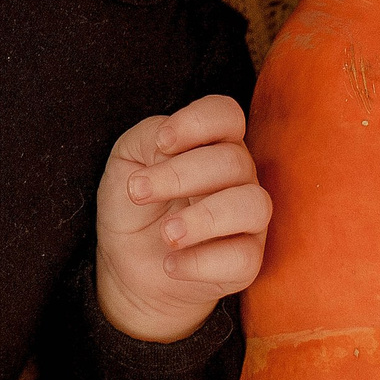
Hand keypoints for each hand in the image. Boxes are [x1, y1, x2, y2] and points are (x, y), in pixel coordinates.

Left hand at [94, 95, 269, 343]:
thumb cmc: (133, 202)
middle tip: (138, 192)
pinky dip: (202, 262)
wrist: (126, 262)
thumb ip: (148, 136)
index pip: (227, 114)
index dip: (198, 122)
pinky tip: (171, 264)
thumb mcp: (127, 159)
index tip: (162, 143)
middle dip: (180, 175)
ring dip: (204, 218)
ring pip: (253, 206)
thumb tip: (169, 141)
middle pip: (234, 161)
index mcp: (212, 143)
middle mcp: (239, 177)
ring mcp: (248, 221)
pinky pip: (244, 259)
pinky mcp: (246, 263)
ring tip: (166, 234)